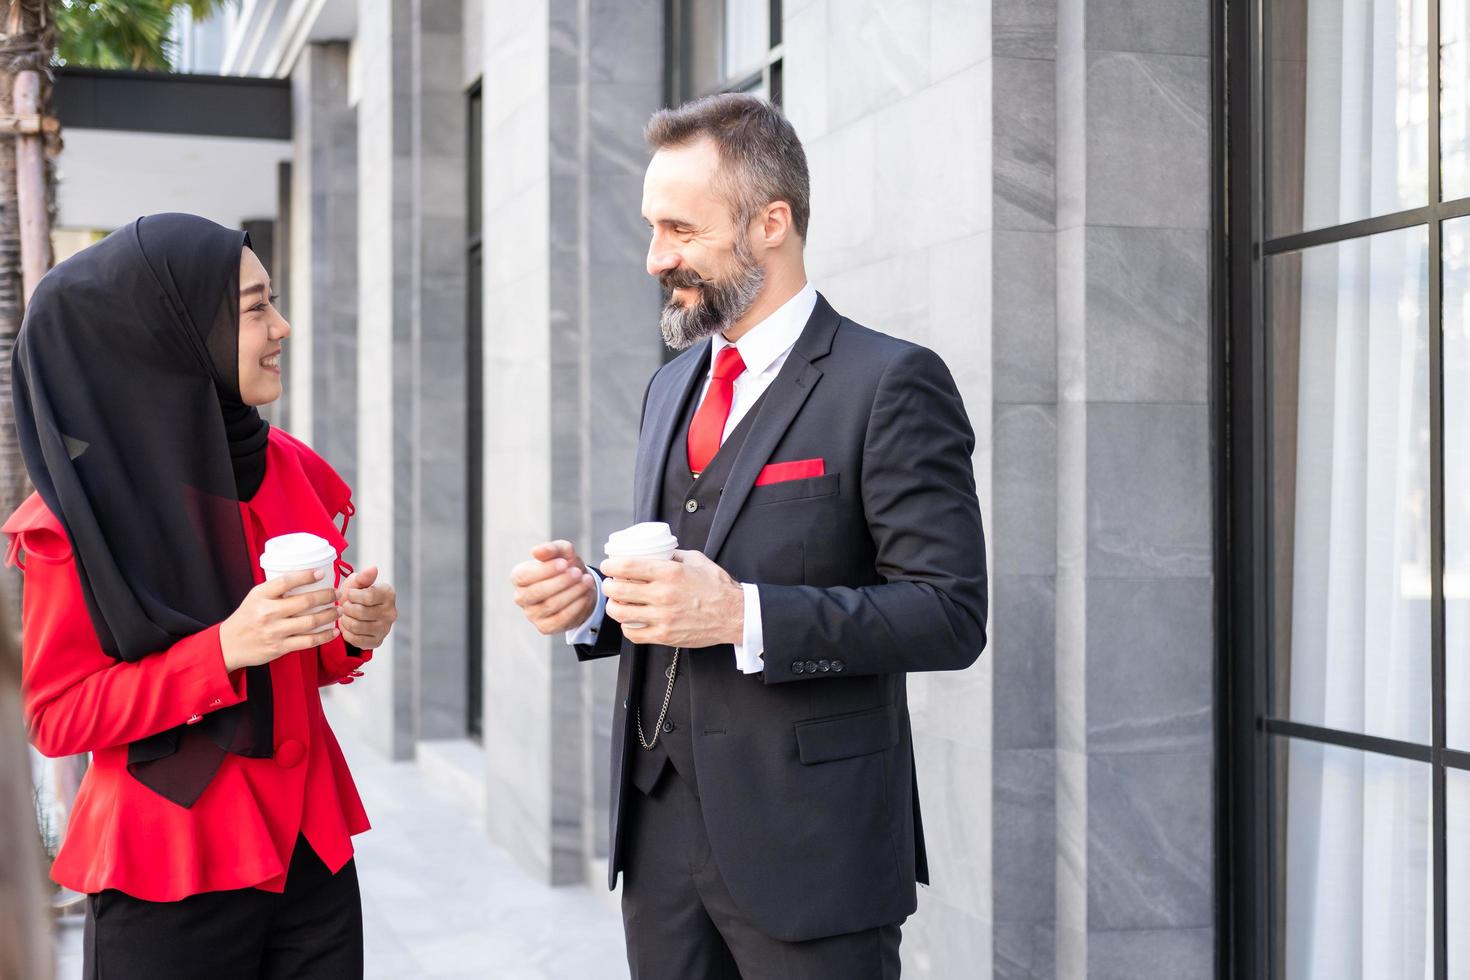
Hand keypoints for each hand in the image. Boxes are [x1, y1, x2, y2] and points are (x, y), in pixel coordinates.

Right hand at [220, 570, 340, 671]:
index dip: (305, 576)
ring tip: (339, 610)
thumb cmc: (246, 618)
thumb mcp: (255, 597)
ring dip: (330, 616)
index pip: (285, 581)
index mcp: (260, 596)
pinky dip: (324, 636)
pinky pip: (308, 642)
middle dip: (326, 596)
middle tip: (337, 593)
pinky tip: (334, 631)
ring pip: (310, 622)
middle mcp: (267, 613)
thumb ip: (275, 589)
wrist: (228, 645)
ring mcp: (274, 631)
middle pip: (304, 602)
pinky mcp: (279, 647)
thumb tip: (305, 577)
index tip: (321, 574)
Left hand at [337, 566, 397, 649]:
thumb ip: (363, 577)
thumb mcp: (358, 583)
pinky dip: (346, 633)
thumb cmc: (357, 596)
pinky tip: (347, 626)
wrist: (359, 614)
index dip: (352, 596)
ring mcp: (385, 628)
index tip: (348, 594)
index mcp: (388, 594)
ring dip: (344, 620)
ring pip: (356, 626)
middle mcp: (391, 612)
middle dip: (346, 608)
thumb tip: (373, 568)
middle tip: (344, 606)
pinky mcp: (377, 641)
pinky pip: (356, 639)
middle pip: (360, 612)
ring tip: (344, 615)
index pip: (368, 596)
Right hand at [511, 540, 598, 634]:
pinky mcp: (545, 627)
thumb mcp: (562, 552)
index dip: (545, 570)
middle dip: (561, 582)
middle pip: (537, 592)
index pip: (524, 576)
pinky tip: (586, 595)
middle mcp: (521, 597)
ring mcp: (532, 614)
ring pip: (551, 605)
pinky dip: (576, 606)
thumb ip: (550, 549)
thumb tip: (536, 551)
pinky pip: (561, 618)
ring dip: (572, 592)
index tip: (564, 563)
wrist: (580, 585)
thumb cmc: (566, 566)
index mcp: (519, 577)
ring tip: (587, 581)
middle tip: (578, 573)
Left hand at [601, 550, 743, 648]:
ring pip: (621, 613)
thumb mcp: (696, 560)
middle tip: (610, 584)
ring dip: (613, 607)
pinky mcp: (665, 635)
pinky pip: (633, 634)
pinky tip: (630, 621)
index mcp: (669, 572)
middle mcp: (663, 594)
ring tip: (616, 603)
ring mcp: (662, 617)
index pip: (627, 566)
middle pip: (618, 590)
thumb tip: (658, 552)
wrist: (734, 615)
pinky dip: (627, 627)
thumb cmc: (717, 587)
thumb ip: (674, 555)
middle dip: (608, 585)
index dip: (611, 565)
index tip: (609, 565)